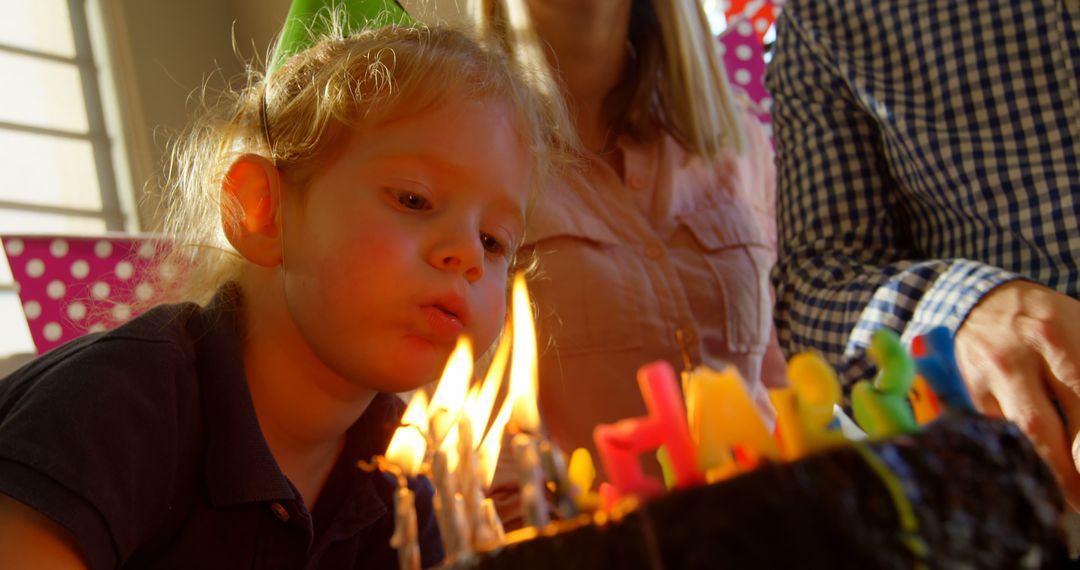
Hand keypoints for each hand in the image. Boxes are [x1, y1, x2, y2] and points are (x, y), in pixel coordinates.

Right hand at [955, 280, 1079, 509]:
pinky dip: (1016, 452)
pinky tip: (1032, 467)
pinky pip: (995, 430)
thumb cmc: (1044, 318)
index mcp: (1053, 335)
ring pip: (1012, 434)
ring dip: (1040, 470)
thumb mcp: (1079, 329)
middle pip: (1039, 425)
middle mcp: (1013, 357)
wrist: (977, 299)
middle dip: (1064, 470)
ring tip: (1065, 495)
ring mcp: (983, 377)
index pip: (1078, 395)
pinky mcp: (966, 393)